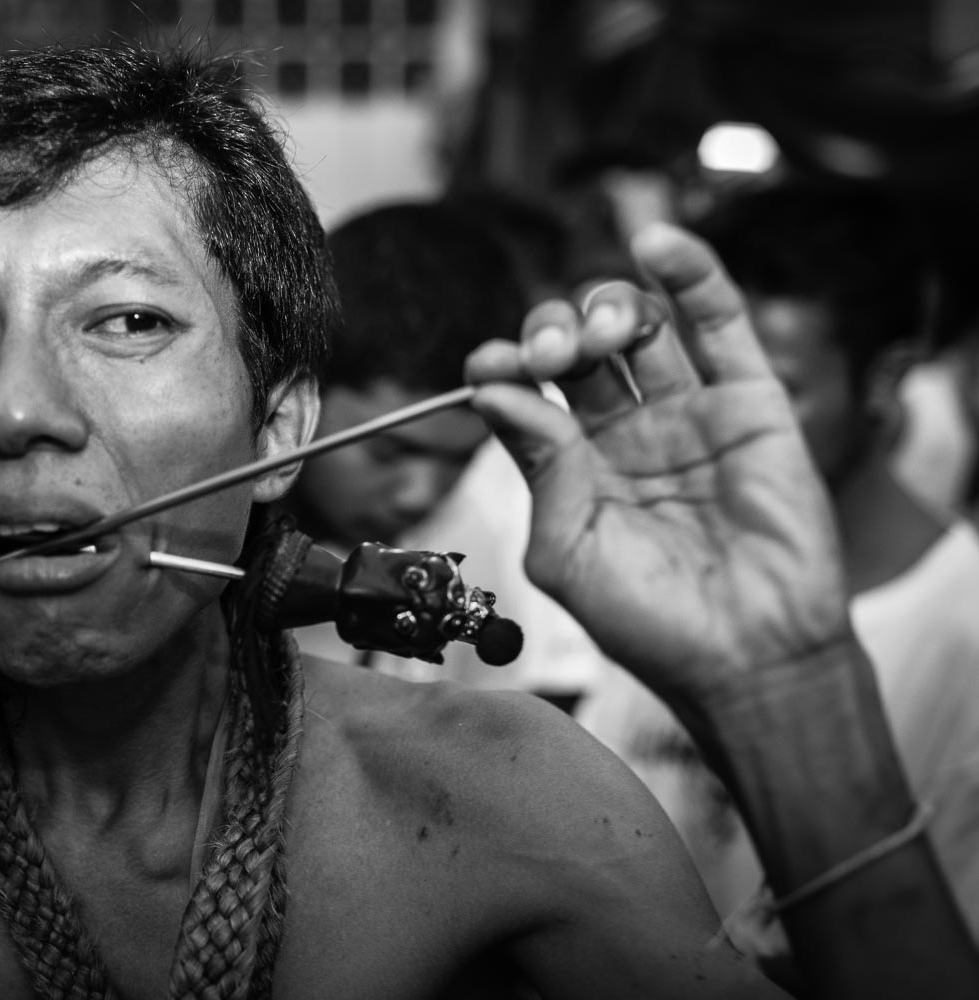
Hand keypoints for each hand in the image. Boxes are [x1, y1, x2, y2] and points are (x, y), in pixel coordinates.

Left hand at [464, 224, 851, 720]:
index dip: (505, 364)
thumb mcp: (567, 552)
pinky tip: (657, 244)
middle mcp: (626, 433)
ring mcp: (688, 413)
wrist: (750, 660)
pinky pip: (721, 321)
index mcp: (573, 467)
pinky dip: (691, 273)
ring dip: (608, 306)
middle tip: (553, 355)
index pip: (528, 391)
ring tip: (601, 333)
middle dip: (554, 332)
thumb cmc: (652, 625)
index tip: (489, 363)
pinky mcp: (751, 401)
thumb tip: (496, 390)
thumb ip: (539, 467)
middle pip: (579, 348)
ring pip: (640, 326)